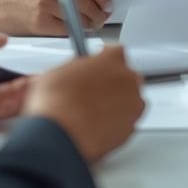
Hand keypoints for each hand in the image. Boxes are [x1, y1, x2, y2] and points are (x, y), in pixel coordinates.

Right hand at [0, 0, 111, 34]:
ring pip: (79, 17)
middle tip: (102, 17)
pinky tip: (74, 29)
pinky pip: (67, 30)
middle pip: (87, 1)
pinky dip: (74, 31)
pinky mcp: (39, 22)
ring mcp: (44, 3)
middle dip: (99, 12)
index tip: (109, 3)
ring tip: (89, 24)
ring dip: (89, 24)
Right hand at [25, 45, 144, 163]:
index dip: (104, 61)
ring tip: (94, 113)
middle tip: (93, 92)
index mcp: (111, 59)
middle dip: (112, 83)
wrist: (61, 136)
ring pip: (130, 100)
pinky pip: (127, 122)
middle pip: (126, 76)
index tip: (97, 67)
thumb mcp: (54, 74)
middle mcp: (127, 79)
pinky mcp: (131, 128)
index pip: (115, 51)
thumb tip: (66, 76)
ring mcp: (132, 104)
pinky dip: (116, 124)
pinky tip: (98, 127)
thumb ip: (71, 70)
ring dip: (117, 103)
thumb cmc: (57, 105)